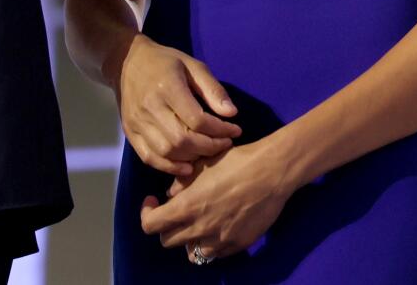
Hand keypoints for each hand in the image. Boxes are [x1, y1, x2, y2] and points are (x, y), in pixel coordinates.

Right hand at [115, 35, 242, 178]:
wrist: (126, 61)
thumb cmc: (164, 62)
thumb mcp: (192, 65)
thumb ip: (213, 89)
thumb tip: (231, 114)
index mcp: (167, 87)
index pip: (197, 120)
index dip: (220, 130)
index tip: (234, 130)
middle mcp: (150, 107)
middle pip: (183, 140)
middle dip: (209, 147)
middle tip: (224, 143)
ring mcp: (137, 122)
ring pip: (167, 152)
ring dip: (192, 158)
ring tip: (207, 151)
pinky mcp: (129, 132)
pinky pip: (150, 158)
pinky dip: (169, 167)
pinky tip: (186, 166)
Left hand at [140, 137, 295, 261]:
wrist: (270, 172)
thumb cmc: (234, 162)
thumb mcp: (200, 165)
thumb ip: (180, 182)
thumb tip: (172, 194)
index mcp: (186, 207)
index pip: (150, 224)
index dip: (147, 213)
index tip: (154, 201)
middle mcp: (199, 228)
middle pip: (167, 241)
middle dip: (167, 226)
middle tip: (175, 211)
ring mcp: (219, 240)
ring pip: (191, 252)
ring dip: (189, 240)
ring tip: (197, 222)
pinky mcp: (237, 245)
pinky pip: (215, 254)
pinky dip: (210, 244)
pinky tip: (217, 226)